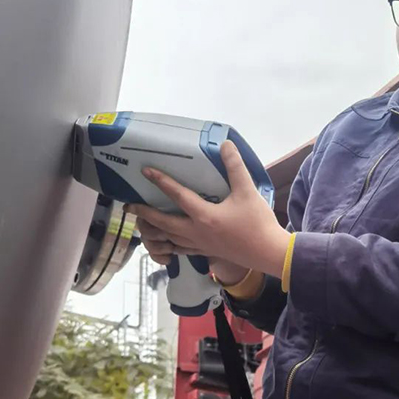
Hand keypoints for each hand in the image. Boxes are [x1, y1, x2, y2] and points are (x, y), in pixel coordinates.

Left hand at [125, 140, 290, 278]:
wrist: (268, 253)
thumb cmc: (258, 222)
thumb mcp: (248, 191)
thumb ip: (235, 167)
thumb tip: (226, 145)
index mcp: (205, 216)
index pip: (177, 196)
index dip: (161, 181)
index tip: (146, 171)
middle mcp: (197, 232)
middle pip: (163, 223)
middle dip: (144, 214)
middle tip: (130, 206)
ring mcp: (200, 245)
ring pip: (168, 240)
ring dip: (153, 231)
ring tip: (142, 224)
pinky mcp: (206, 252)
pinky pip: (180, 250)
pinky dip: (168, 246)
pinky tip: (166, 242)